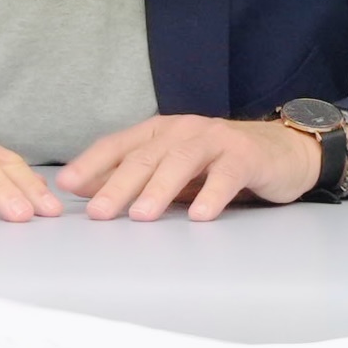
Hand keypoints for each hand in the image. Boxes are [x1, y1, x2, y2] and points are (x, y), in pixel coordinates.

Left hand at [61, 116, 330, 221]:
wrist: (282, 151)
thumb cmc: (220, 164)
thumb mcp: (172, 172)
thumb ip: (134, 177)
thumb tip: (84, 191)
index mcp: (159, 132)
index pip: (118, 145)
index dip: (91, 164)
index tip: (66, 186)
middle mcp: (183, 131)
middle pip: (145, 157)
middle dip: (118, 185)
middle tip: (98, 213)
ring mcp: (215, 140)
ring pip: (180, 162)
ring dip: (158, 190)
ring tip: (141, 216)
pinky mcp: (245, 156)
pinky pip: (226, 175)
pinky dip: (211, 195)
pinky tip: (199, 216)